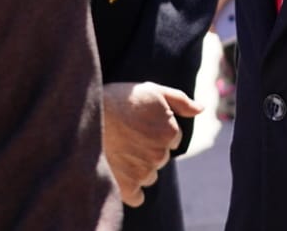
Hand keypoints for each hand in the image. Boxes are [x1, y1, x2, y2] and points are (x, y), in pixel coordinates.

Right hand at [101, 81, 202, 206]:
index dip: (155, 131)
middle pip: (160, 157)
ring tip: (119, 151)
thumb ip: (180, 101)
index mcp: (169, 132)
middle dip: (147, 149)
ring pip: (148, 175)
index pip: (171, 139)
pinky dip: (130, 188)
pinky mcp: (127, 187)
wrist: (85, 116)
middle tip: (126, 136)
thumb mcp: (152, 90)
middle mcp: (160, 155)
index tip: (138, 125)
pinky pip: (137, 196)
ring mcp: (144, 172)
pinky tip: (119, 173)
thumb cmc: (118, 100)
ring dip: (138, 167)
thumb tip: (200, 109)